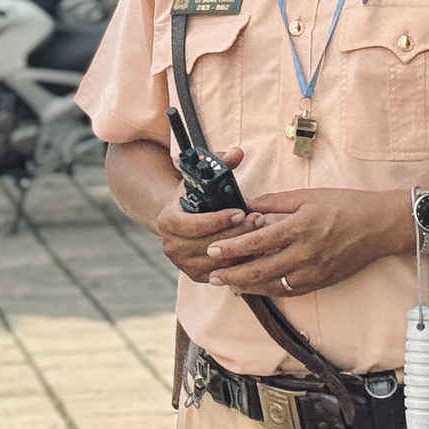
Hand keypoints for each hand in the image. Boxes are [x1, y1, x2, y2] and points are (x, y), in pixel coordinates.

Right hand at [151, 144, 266, 283]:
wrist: (180, 220)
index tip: (241, 211)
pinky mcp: (195, 276)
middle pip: (209, 244)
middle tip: (259, 221)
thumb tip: (237, 152)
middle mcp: (171, 245)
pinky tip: (255, 251)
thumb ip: (220, 163)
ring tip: (261, 234)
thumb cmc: (194, 196)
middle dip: (237, 233)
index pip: (195, 225)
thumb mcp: (202, 177)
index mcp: (167, 221)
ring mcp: (182, 263)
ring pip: (217, 262)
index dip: (219, 220)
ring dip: (241, 249)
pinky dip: (238, 264)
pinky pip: (220, 274)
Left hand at [199, 187, 406, 297]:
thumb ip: (275, 202)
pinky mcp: (321, 282)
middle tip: (212, 275)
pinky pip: (289, 290)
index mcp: (301, 227)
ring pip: (273, 285)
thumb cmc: (345, 205)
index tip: (212, 249)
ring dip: (247, 285)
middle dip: (233, 273)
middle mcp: (306, 253)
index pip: (259, 241)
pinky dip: (269, 290)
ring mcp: (314, 271)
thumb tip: (246, 205)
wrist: (380, 226)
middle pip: (261, 269)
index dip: (233, 247)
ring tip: (228, 283)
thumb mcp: (308, 195)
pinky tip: (255, 287)